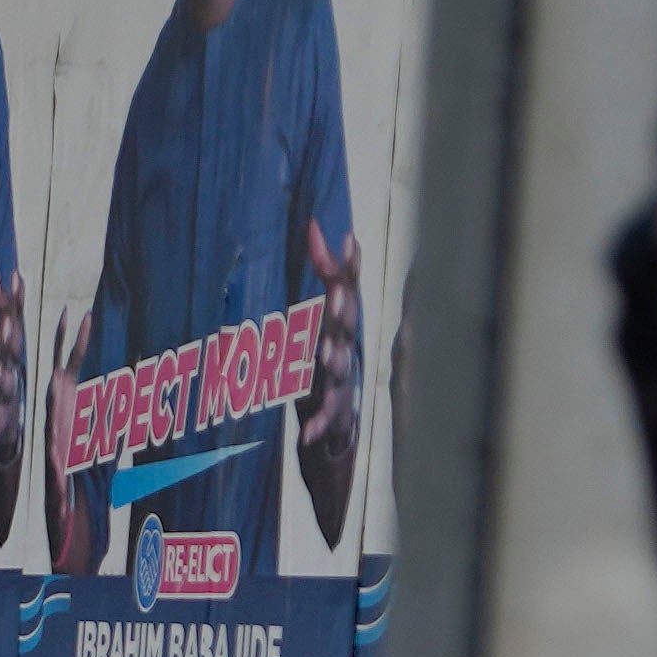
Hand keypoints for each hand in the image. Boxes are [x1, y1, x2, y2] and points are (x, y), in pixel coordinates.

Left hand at [301, 222, 365, 465]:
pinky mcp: (332, 412)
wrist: (342, 412)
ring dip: (334, 361)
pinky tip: (306, 434)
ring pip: (340, 369)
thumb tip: (314, 223)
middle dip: (342, 310)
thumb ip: (323, 268)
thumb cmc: (333, 348)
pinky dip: (316, 426)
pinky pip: (324, 419)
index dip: (350, 264)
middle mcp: (346, 347)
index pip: (348, 288)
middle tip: (336, 295)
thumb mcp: (327, 308)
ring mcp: (341, 381)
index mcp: (343, 322)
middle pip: (347, 326)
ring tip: (325, 354)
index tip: (350, 238)